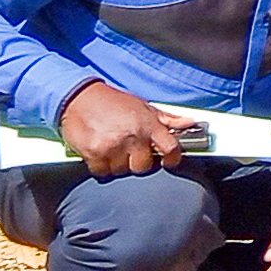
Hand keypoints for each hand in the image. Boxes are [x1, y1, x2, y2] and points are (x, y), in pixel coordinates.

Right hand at [58, 82, 183, 177]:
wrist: (80, 98)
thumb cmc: (113, 102)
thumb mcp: (143, 107)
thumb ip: (166, 119)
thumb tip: (190, 123)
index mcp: (148, 124)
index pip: (171, 148)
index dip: (173, 159)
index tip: (169, 162)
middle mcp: (133, 136)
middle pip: (143, 166)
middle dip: (137, 163)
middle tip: (130, 153)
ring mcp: (113, 146)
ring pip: (121, 171)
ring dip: (117, 164)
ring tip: (113, 150)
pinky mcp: (93, 153)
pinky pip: (102, 172)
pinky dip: (101, 167)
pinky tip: (100, 154)